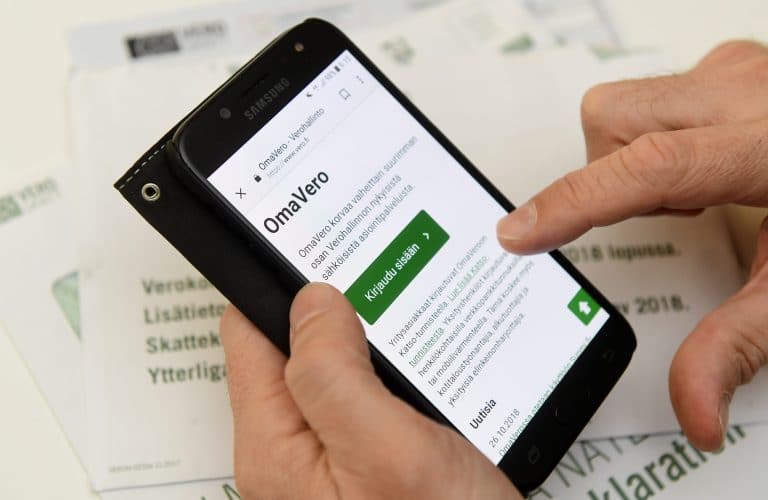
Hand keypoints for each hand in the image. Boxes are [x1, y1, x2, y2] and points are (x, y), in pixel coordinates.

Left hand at [221, 283, 521, 499]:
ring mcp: (333, 456)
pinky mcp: (369, 459)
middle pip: (291, 347)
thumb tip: (310, 299)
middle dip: (331, 306)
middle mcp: (295, 451)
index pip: (249, 334)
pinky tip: (418, 353)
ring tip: (402, 301)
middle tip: (373, 266)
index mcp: (277, 444)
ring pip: (336, 367)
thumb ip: (333, 373)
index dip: (276, 282)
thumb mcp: (388, 449)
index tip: (314, 242)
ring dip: (365, 334)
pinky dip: (389, 365)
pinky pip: (366, 394)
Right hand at [497, 40, 767, 451]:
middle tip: (676, 214)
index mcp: (765, 145)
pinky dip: (652, 141)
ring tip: (688, 194)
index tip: (519, 234)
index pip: (652, 167)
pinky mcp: (727, 67)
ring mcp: (734, 71)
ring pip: (622, 107)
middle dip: (612, 178)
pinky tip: (697, 169)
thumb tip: (695, 413)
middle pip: (615, 123)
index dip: (576, 201)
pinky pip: (649, 97)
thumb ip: (739, 345)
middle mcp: (742, 92)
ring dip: (629, 160)